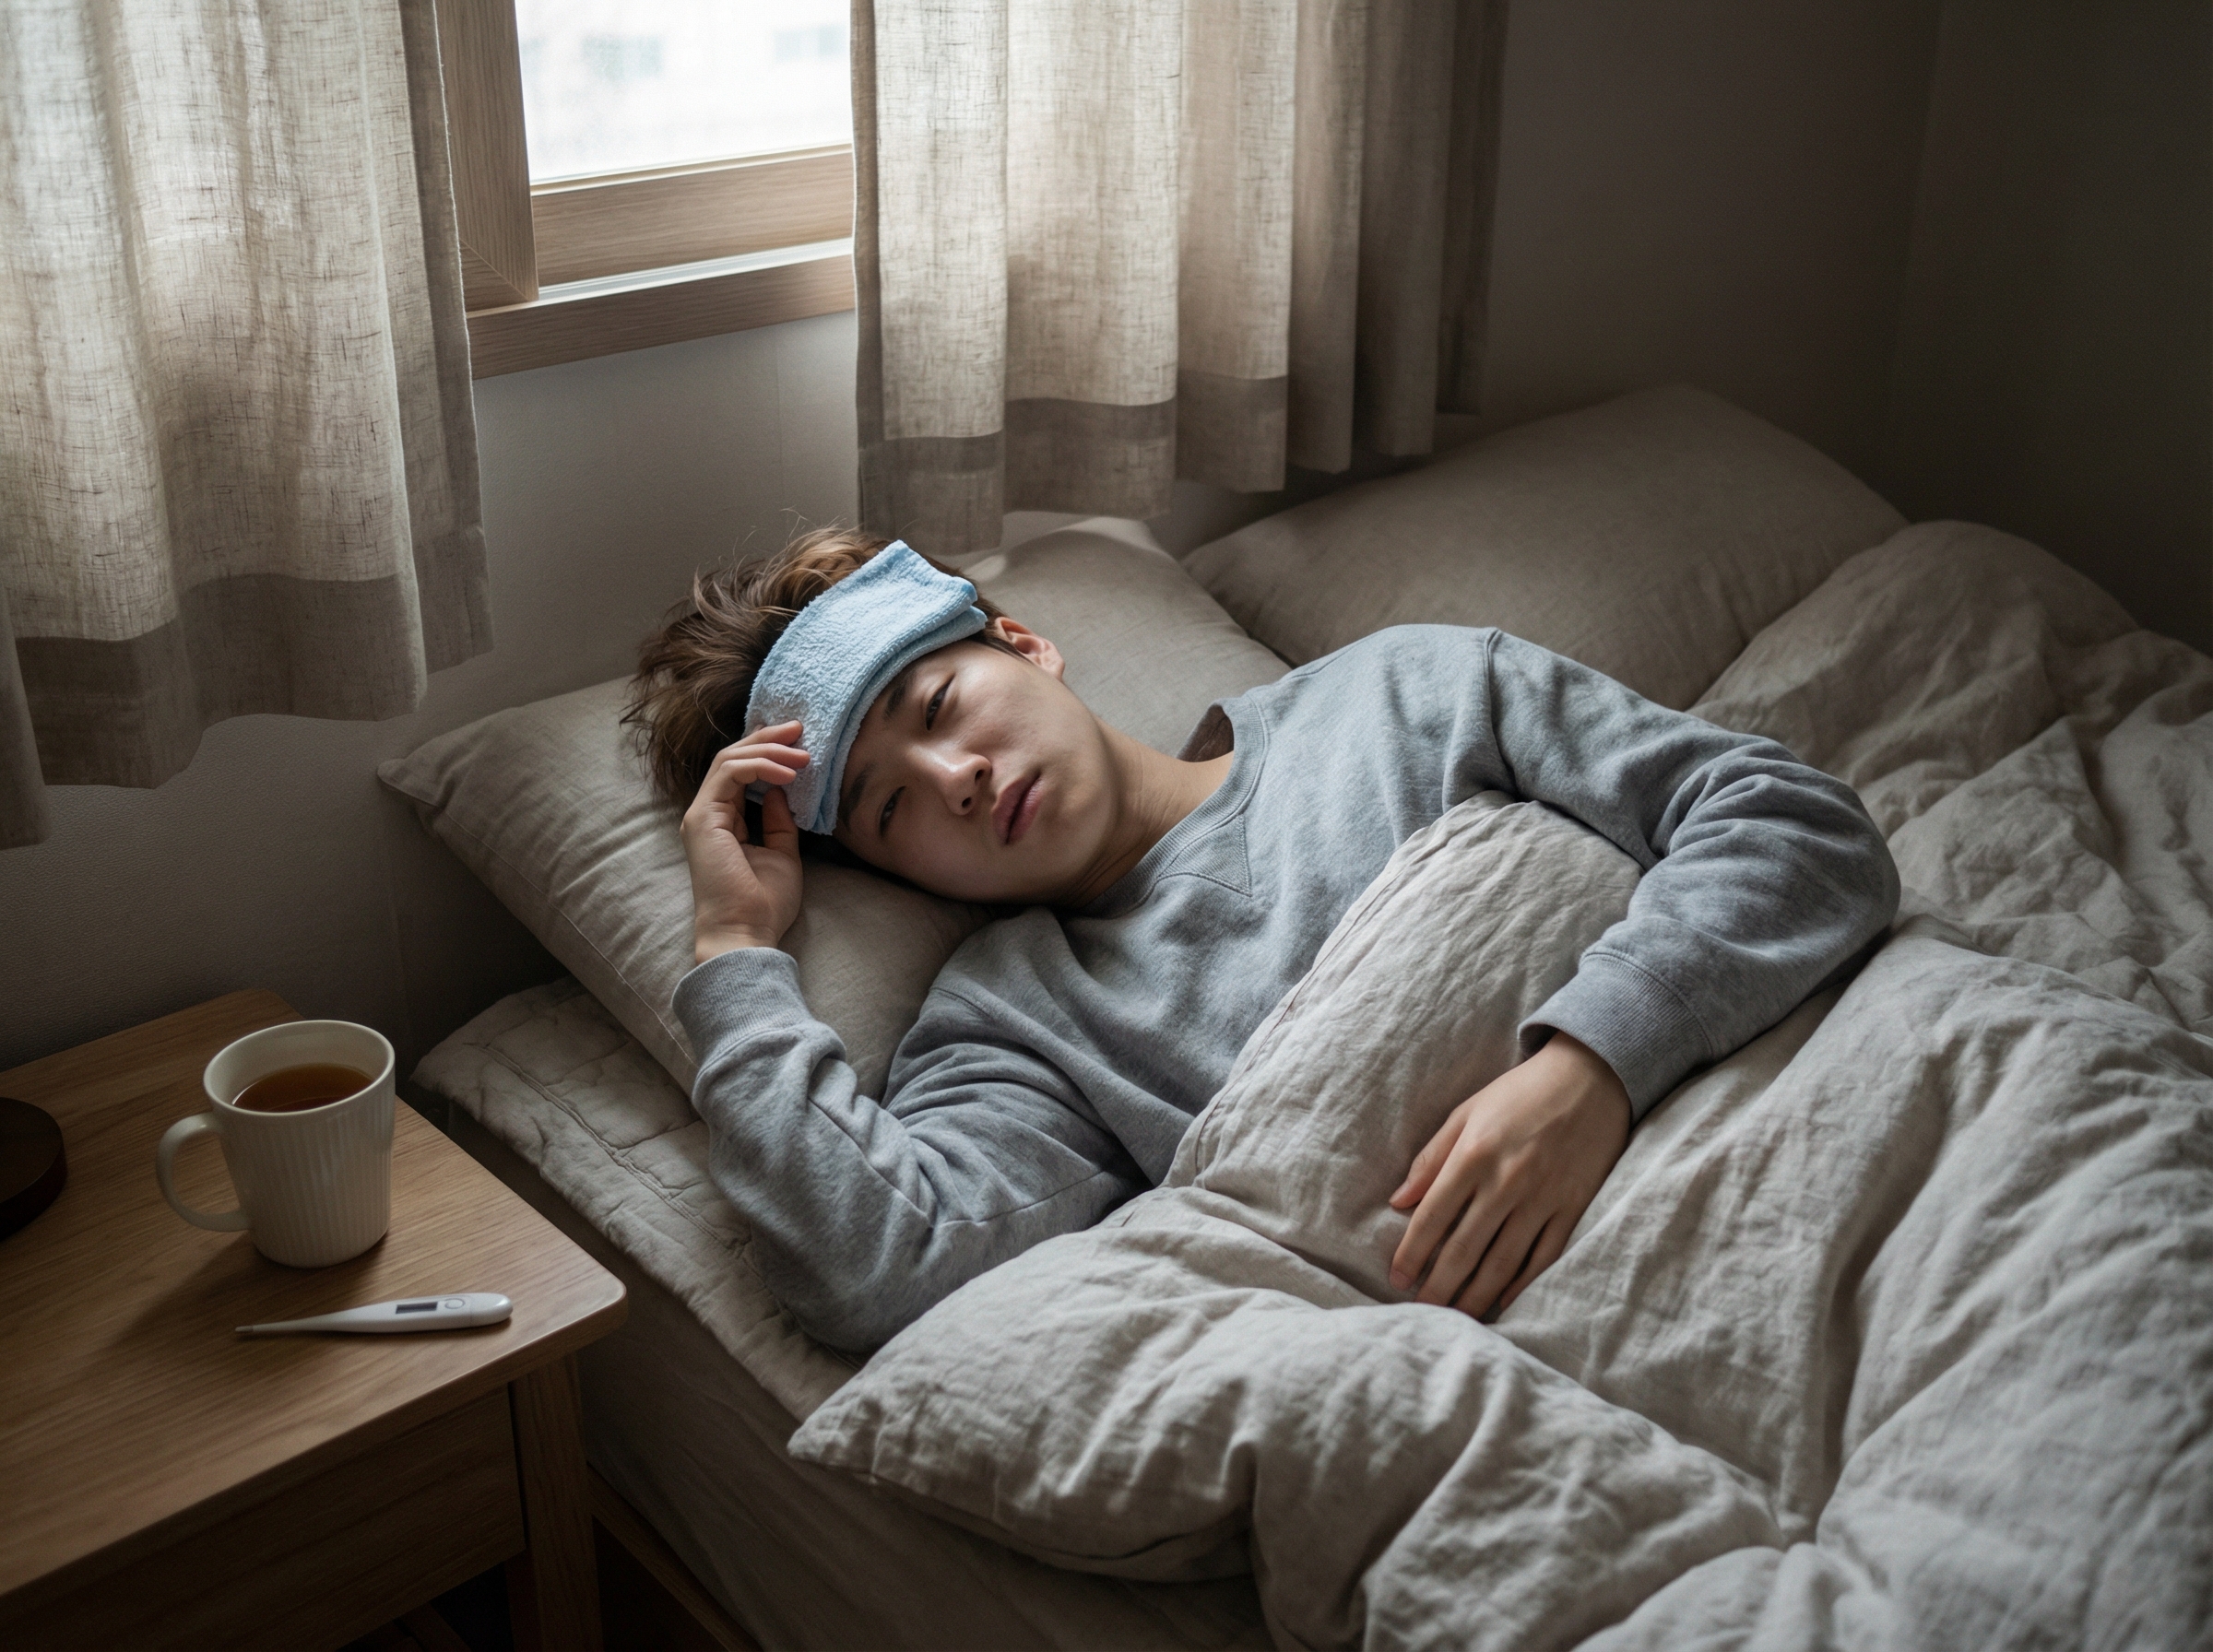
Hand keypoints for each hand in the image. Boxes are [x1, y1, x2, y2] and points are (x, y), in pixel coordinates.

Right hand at [682, 722, 808, 962]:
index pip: (741, 773)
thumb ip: (780, 821)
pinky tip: (789, 773)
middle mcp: (708, 814)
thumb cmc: (763, 903)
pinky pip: (730, 774)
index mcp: (723, 822)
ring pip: (730, 760)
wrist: (745, 932)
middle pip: (733, 759)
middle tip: (800, 728)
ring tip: (803, 753)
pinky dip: (760, 766)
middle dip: (768, 739)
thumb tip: (785, 789)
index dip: (768, 751)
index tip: (801, 742)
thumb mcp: (783, 852)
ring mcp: (701, 815)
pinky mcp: (703, 818)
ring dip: (769, 750)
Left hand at [1386, 1032, 1630, 1319]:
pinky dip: (1522, 1282)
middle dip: (1439, 1285)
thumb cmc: (1520, 1093)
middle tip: (1420, 1311)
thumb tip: (1398, 1201)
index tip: (1397, 1279)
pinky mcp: (1573, 1207)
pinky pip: (1544, 1256)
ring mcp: (1542, 1198)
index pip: (1432, 1216)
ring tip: (1456, 1317)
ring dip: (1476, 1295)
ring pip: (1503, 1261)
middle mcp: (1506, 1181)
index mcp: (1473, 1154)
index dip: (1411, 1253)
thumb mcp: (1467, 1112)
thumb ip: (1431, 1157)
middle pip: (1465, 1248)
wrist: (1591, 1077)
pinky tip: (1504, 1301)